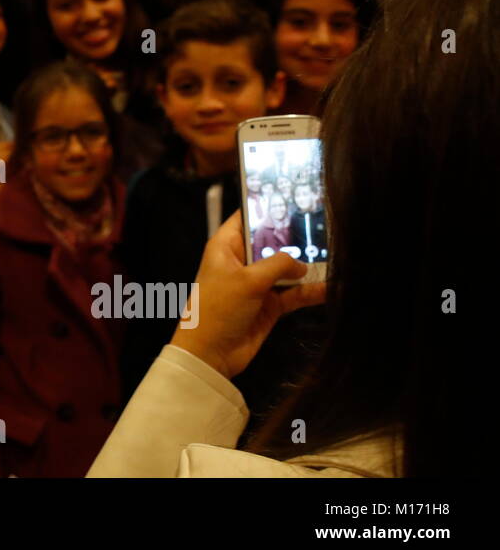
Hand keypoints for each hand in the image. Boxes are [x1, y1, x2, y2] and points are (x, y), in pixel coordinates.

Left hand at [169, 211, 326, 378]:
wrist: (210, 354)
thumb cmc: (219, 308)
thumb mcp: (248, 280)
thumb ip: (278, 265)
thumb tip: (303, 264)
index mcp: (226, 246)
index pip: (247, 217)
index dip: (267, 207)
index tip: (293, 195)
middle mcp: (242, 261)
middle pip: (273, 242)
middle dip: (296, 237)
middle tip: (328, 223)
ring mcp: (257, 283)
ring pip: (288, 268)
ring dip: (309, 265)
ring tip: (339, 253)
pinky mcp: (270, 305)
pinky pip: (294, 293)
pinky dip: (311, 291)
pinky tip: (334, 286)